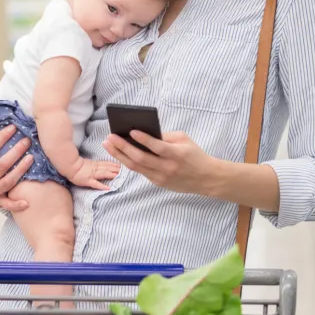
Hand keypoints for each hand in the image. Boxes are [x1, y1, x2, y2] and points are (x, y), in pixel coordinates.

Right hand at [0, 120, 33, 211]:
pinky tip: (27, 202)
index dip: (0, 138)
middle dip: (15, 152)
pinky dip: (16, 205)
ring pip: (8, 181)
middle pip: (1, 165)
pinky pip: (8, 204)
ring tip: (32, 157)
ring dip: (21, 170)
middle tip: (27, 140)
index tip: (12, 127)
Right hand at [70, 159, 119, 190]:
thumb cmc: (76, 166)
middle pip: (107, 168)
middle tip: (124, 169)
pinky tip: (108, 188)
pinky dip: (102, 186)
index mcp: (94, 164)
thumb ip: (95, 164)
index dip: (114, 164)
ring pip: (103, 174)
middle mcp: (94, 169)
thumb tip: (102, 165)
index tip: (121, 164)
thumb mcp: (88, 163)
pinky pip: (96, 184)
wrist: (68, 166)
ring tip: (118, 175)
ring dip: (111, 174)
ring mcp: (91, 175)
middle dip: (115, 169)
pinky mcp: (88, 181)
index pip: (106, 163)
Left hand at [102, 131, 218, 196]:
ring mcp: (161, 177)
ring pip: (136, 167)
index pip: (157, 147)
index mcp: (176, 154)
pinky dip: (129, 162)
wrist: (206, 178)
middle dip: (123, 147)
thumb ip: (166, 136)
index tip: (131, 131)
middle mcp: (167, 167)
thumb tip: (145, 132)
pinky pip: (141, 171)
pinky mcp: (158, 183)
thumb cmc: (195, 155)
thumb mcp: (185, 140)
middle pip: (141, 158)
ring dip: (120, 155)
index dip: (144, 139)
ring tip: (108, 145)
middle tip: (110, 137)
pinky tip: (120, 154)